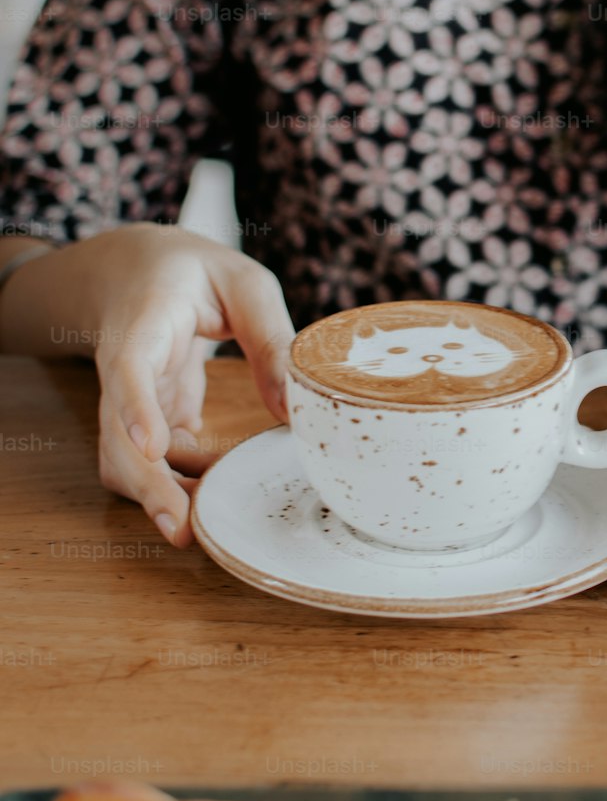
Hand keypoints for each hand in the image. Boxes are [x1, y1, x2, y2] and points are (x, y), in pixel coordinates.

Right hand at [62, 225, 292, 545]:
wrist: (130, 269)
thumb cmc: (192, 271)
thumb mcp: (243, 282)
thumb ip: (270, 337)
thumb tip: (295, 411)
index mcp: (144, 323)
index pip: (129, 368)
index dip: (138, 409)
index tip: (154, 447)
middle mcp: (124, 371)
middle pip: (117, 438)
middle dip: (147, 487)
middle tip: (183, 531)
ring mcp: (128, 403)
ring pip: (127, 464)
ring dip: (165, 496)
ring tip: (216, 519)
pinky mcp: (144, 423)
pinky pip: (153, 467)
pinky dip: (182, 486)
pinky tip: (222, 489)